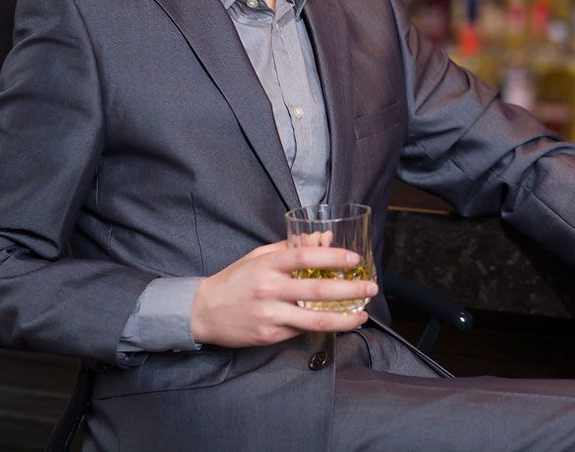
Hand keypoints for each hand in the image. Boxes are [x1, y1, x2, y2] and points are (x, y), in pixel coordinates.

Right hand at [191, 241, 376, 347]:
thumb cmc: (235, 280)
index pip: (305, 258)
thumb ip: (291, 248)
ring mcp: (270, 315)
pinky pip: (300, 331)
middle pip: (317, 291)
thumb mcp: (259, 257)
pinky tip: (338, 323)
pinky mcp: (269, 336)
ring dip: (344, 318)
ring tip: (362, 315)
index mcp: (268, 265)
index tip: (354, 259)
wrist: (203, 312)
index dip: (333, 257)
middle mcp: (270, 289)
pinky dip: (322, 327)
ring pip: (315, 320)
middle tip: (371, 288)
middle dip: (350, 290)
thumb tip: (324, 238)